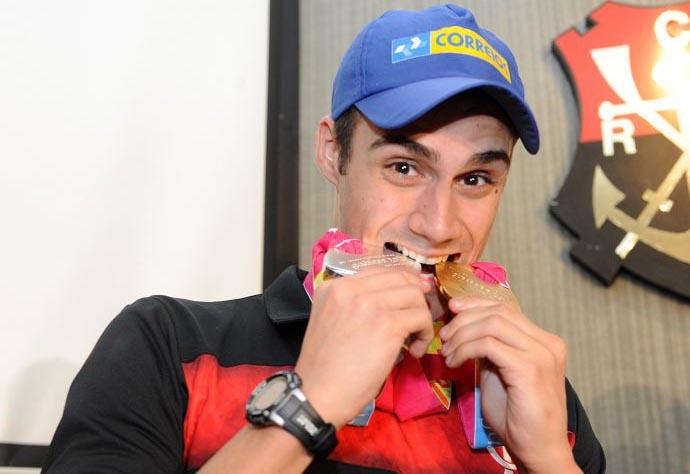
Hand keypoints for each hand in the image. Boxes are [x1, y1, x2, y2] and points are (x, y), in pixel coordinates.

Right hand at [295, 267, 434, 428]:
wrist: (317, 395)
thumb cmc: (324, 368)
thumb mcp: (330, 322)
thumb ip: (353, 305)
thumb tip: (391, 299)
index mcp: (333, 287)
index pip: (379, 271)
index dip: (402, 281)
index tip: (413, 297)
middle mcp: (350, 289)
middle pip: (400, 278)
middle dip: (417, 297)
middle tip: (419, 319)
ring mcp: (368, 304)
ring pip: (414, 295)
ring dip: (422, 317)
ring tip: (414, 340)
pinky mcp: (386, 324)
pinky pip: (420, 317)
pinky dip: (424, 334)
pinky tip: (414, 351)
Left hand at [439, 297, 577, 472]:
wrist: (538, 449)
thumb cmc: (518, 416)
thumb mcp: (500, 372)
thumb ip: (491, 348)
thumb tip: (466, 327)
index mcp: (544, 341)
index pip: (506, 308)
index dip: (475, 304)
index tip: (452, 309)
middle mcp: (547, 342)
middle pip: (498, 311)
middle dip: (464, 319)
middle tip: (444, 337)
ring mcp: (541, 354)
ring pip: (492, 324)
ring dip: (462, 335)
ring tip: (448, 352)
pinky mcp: (529, 368)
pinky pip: (488, 345)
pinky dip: (466, 349)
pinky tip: (455, 362)